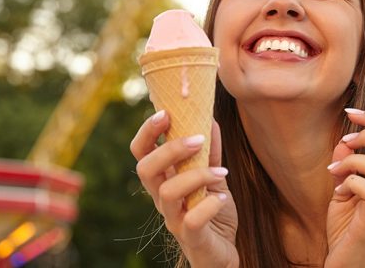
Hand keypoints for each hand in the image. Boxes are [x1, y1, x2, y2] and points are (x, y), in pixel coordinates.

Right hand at [130, 110, 238, 267]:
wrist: (222, 254)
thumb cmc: (211, 213)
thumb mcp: (213, 177)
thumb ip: (210, 152)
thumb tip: (210, 118)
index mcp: (164, 179)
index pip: (141, 152)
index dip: (147, 131)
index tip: (166, 112)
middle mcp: (162, 198)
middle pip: (145, 169)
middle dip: (169, 149)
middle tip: (198, 139)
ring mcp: (174, 218)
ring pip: (167, 192)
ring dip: (196, 176)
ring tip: (223, 172)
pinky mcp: (191, 237)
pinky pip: (191, 220)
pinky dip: (208, 205)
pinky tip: (223, 198)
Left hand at [324, 109, 364, 267]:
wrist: (347, 266)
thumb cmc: (347, 228)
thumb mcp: (342, 191)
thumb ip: (344, 166)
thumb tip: (344, 143)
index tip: (351, 112)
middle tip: (347, 138)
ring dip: (357, 159)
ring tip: (336, 170)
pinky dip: (351, 182)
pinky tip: (339, 190)